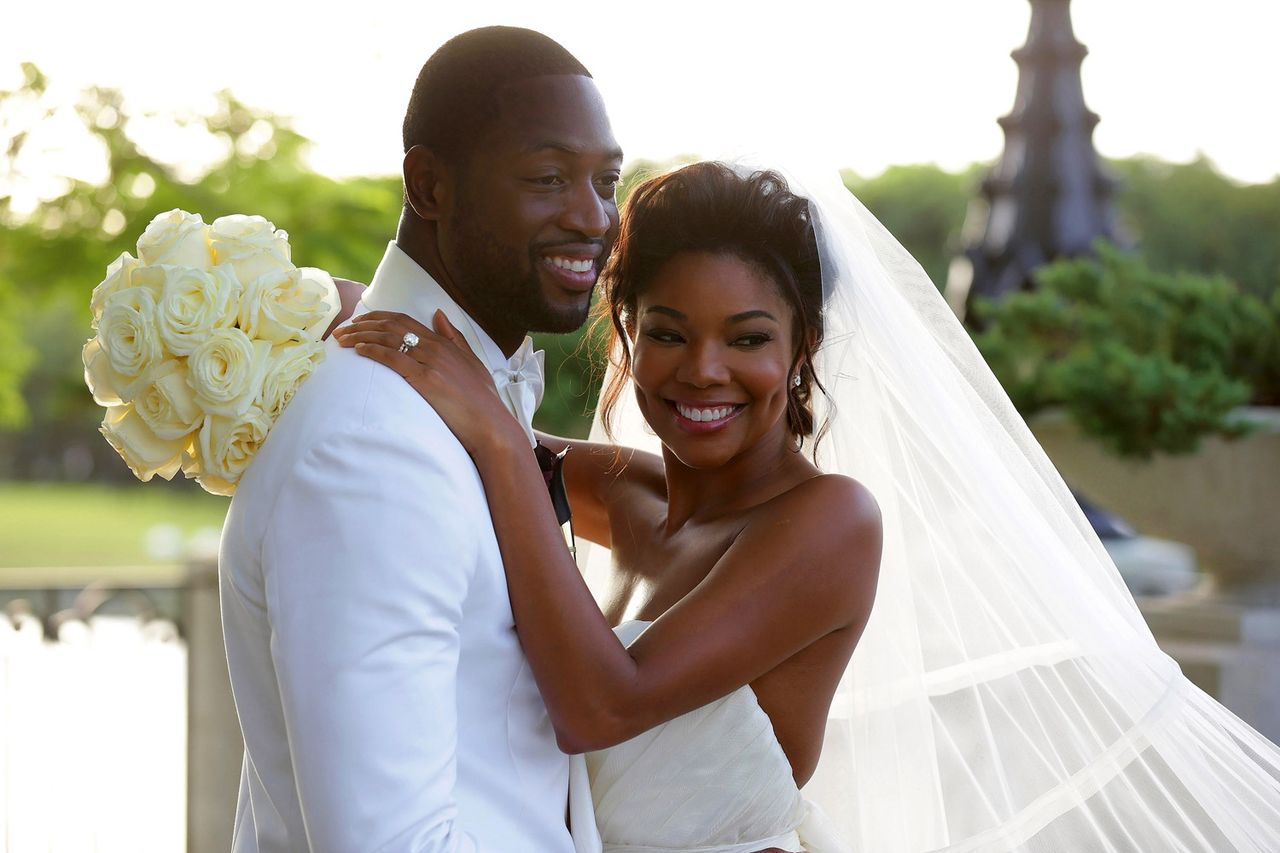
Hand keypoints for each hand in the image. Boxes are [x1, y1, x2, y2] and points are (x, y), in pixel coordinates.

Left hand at [333, 310, 524, 455]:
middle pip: (393, 325)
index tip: (360, 321)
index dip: (379, 318)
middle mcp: (437, 347)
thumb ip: (455, 338)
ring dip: (361, 336)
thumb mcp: (472, 362)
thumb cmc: (482, 401)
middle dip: (364, 324)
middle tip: (343, 330)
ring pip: (389, 338)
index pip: (405, 321)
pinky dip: (373, 351)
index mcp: (445, 343)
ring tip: (342, 339)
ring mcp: (431, 362)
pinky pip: (393, 358)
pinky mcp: (426, 379)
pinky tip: (358, 351)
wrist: (491, 425)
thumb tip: (438, 314)